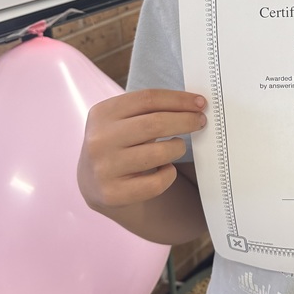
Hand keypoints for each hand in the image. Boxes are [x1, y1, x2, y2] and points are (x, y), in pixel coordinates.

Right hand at [78, 89, 205, 210]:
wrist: (93, 182)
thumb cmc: (119, 142)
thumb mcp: (122, 119)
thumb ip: (150, 109)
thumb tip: (193, 104)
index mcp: (102, 113)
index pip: (148, 99)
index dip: (179, 99)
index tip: (200, 103)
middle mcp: (100, 140)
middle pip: (155, 123)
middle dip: (185, 120)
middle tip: (200, 121)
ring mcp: (104, 168)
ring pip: (159, 153)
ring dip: (178, 148)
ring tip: (178, 146)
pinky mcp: (113, 194)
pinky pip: (156, 183)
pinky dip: (169, 175)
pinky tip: (166, 169)